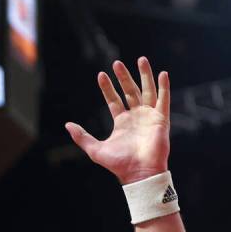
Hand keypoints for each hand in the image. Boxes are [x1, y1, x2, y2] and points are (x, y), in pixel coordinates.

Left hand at [66, 57, 170, 184]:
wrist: (138, 172)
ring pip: (147, 90)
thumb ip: (81, 137)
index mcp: (121, 122)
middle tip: (117, 63)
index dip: (107, 88)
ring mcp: (149, 116)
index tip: (101, 75)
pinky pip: (163, 99)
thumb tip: (67, 125)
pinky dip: (164, 87)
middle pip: (130, 91)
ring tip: (141, 59)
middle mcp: (135, 117)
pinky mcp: (161, 119)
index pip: (113, 100)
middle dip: (123, 77)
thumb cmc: (118, 164)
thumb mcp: (95, 149)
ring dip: (144, 75)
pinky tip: (162, 74)